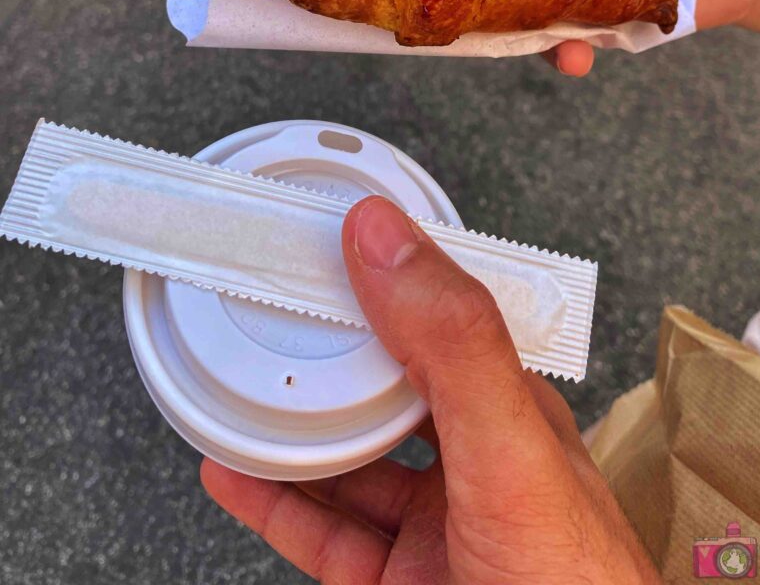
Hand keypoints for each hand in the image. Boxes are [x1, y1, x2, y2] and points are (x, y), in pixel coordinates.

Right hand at [201, 196, 660, 583]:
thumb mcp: (508, 450)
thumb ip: (452, 344)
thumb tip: (386, 238)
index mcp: (512, 414)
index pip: (441, 323)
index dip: (384, 283)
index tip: (323, 249)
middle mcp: (474, 465)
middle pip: (386, 391)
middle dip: (330, 357)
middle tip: (269, 315)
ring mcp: (435, 530)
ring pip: (348, 463)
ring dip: (290, 428)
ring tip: (237, 388)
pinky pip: (322, 533)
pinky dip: (273, 502)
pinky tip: (236, 475)